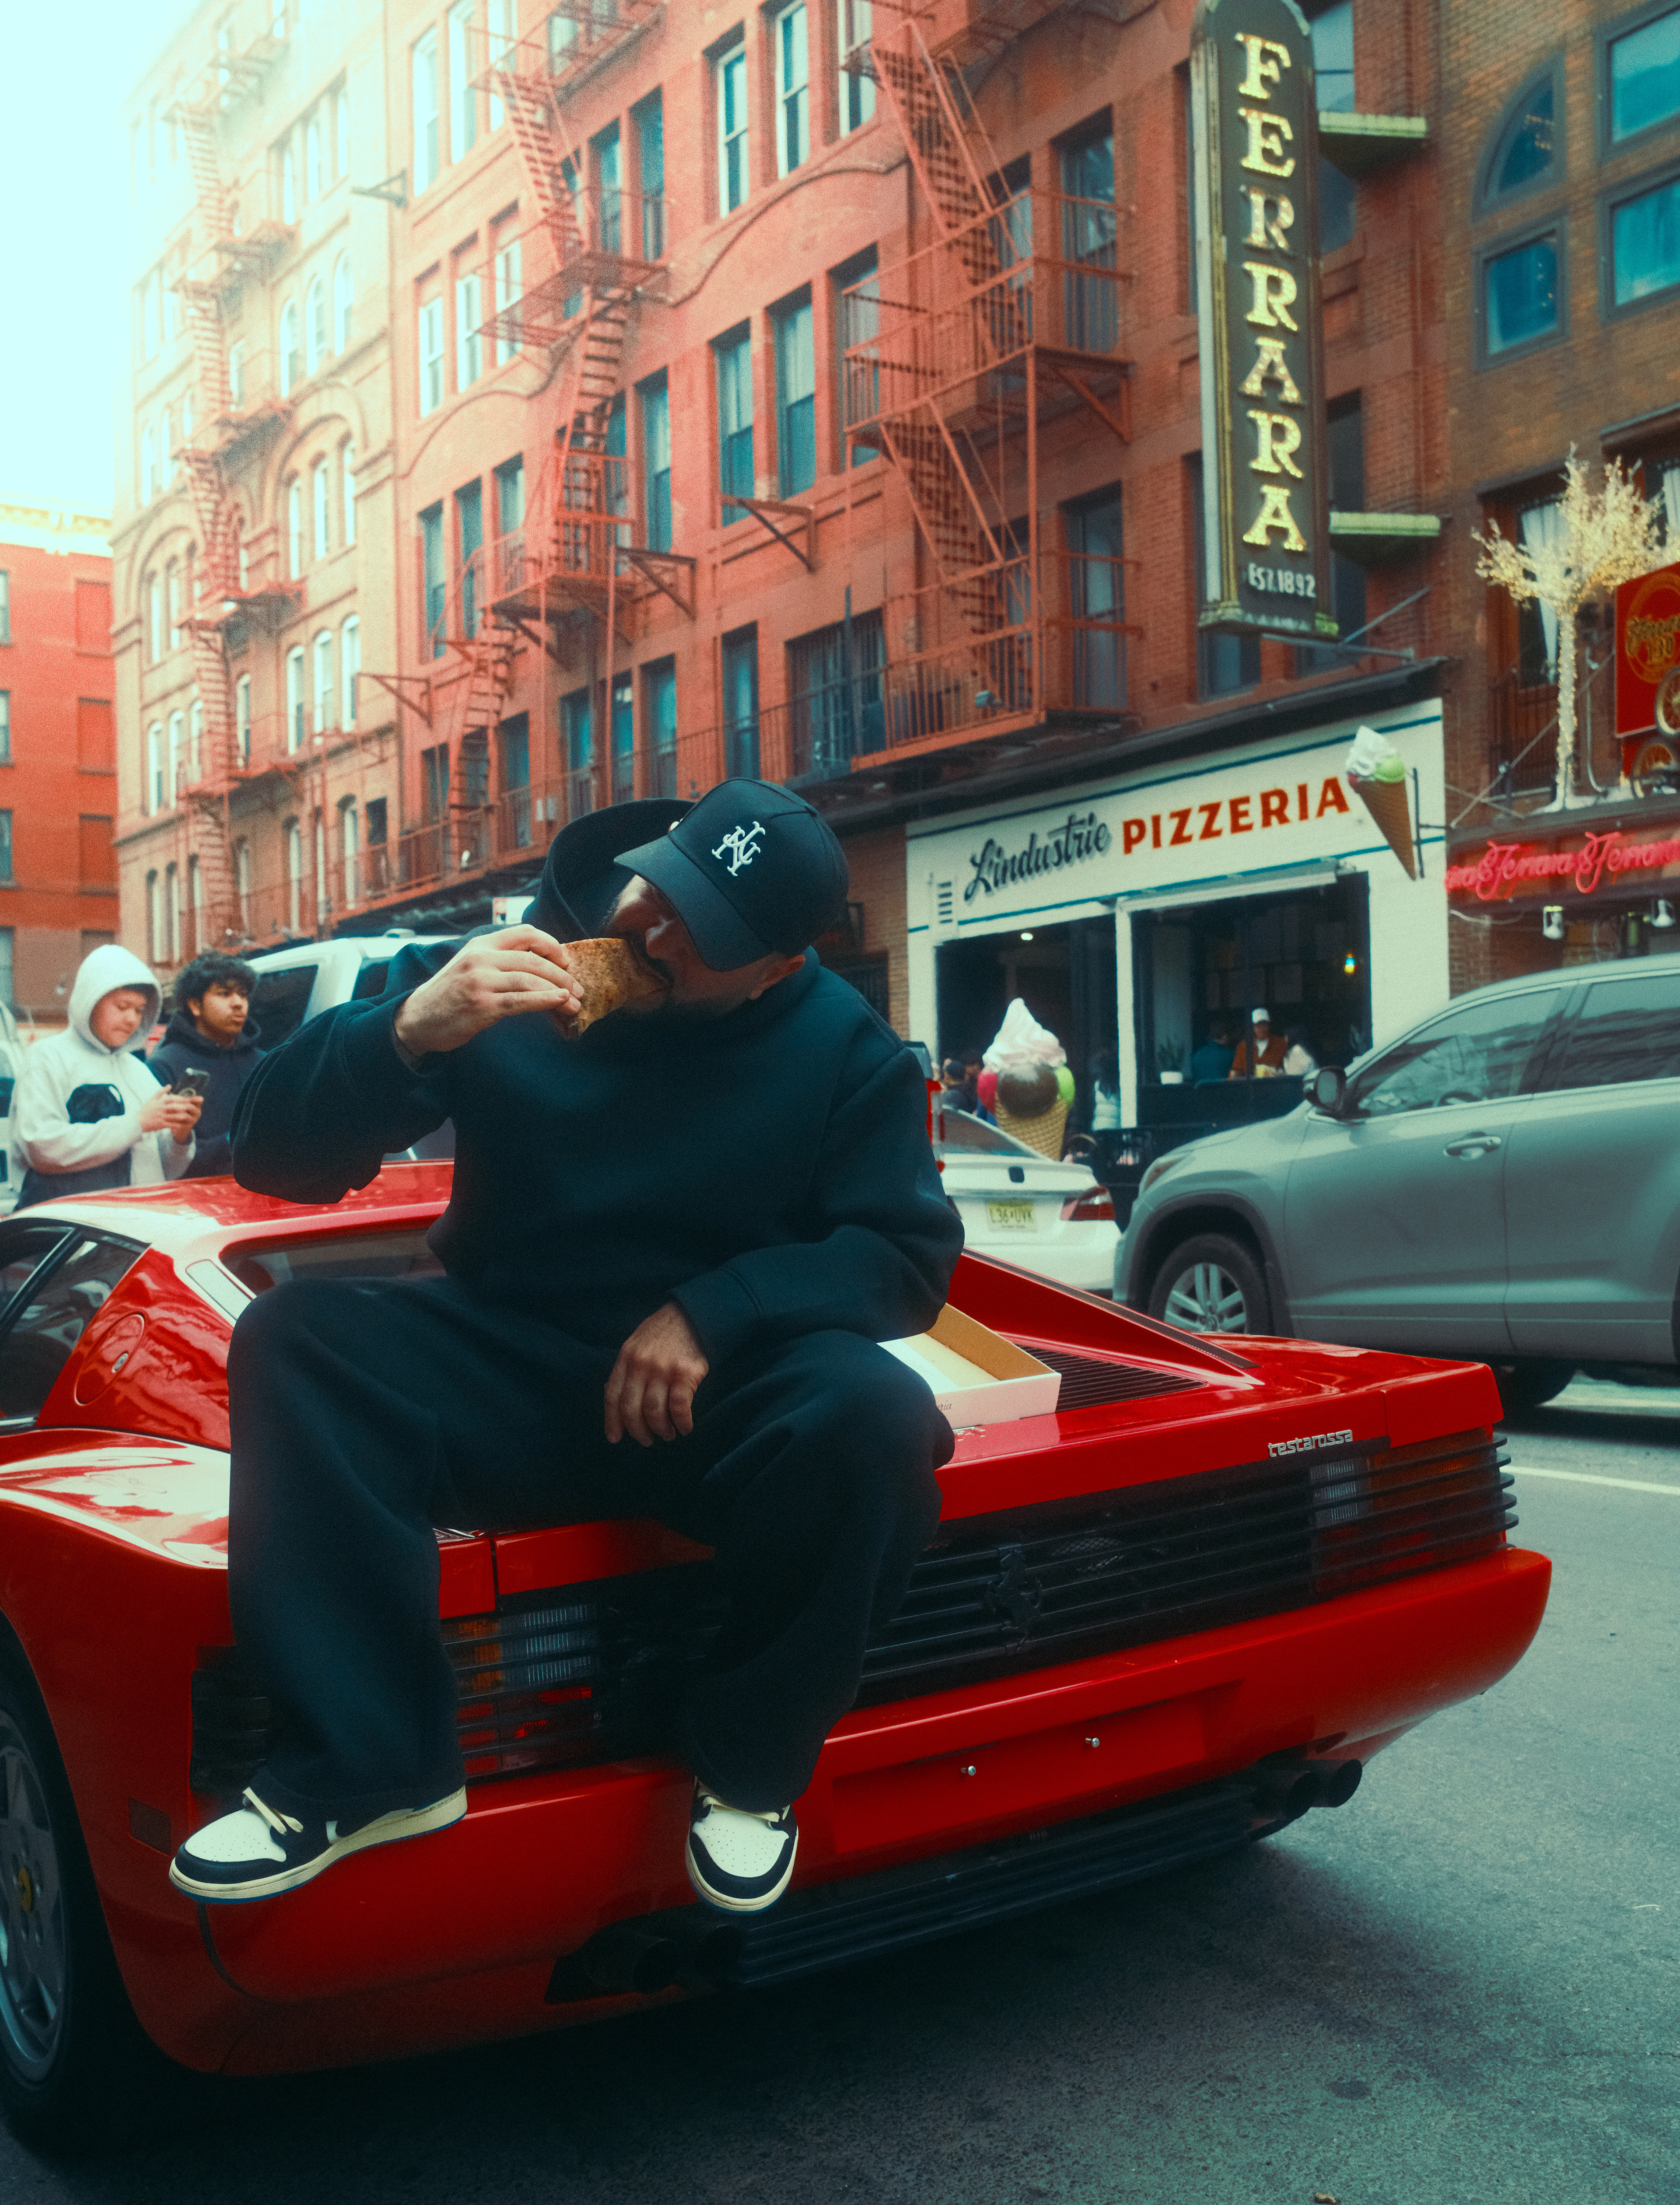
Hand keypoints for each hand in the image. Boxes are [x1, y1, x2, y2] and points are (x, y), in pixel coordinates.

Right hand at [140, 1092, 202, 1142]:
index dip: (180, 1098)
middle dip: (184, 1106)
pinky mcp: (160, 1125)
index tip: (188, 1099)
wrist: (137, 1122)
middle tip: (192, 1107)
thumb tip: (169, 1085)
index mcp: (159, 1102)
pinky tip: (183, 1125)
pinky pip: (170, 1125)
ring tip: (189, 1116)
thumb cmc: (146, 1110)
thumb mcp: (152, 1099)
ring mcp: (161, 1117)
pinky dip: (177, 1125)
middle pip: (174, 1107)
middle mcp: (161, 1109)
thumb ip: (161, 1092)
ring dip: (182, 1116)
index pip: (171, 1098)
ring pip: (174, 1116)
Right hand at [393, 926, 582, 1056]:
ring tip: (576, 1002)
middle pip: (533, 958)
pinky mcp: (481, 1005)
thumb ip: (498, 961)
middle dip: (562, 973)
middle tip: (579, 987)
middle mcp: (480, 957)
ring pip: (530, 979)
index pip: (525, 933)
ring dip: (559, 990)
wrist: (416, 1019)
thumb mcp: (470, 967)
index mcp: (480, 944)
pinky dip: (545, 1001)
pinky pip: (521, 1000)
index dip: (552, 945)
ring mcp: (479, 980)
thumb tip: (541, 967)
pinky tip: (561, 1003)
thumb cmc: (448, 996)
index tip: (566, 960)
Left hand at [604, 1302, 708, 1445]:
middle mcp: (641, 1363)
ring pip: (654, 1411)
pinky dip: (682, 1422)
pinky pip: (679, 1406)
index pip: (612, 1394)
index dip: (612, 1420)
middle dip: (638, 1431)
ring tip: (667, 1434)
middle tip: (646, 1440)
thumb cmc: (663, 1333)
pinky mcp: (686, 1372)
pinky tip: (685, 1427)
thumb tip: (618, 1403)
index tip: (615, 1438)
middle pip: (632, 1408)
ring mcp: (664, 1368)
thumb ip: (627, 1370)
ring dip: (660, 1429)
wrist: (693, 1313)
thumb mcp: (636, 1344)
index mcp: (626, 1357)